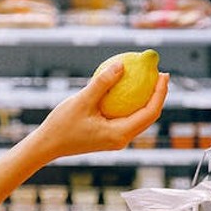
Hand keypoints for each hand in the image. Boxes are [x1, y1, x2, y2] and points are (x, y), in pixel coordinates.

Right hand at [33, 63, 169, 160]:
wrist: (47, 145)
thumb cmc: (62, 125)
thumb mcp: (82, 101)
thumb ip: (102, 83)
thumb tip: (122, 65)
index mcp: (120, 134)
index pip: (149, 112)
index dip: (160, 93)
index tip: (163, 74)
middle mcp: (122, 139)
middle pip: (149, 116)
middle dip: (157, 95)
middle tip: (159, 73)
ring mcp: (116, 138)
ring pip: (139, 118)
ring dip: (146, 98)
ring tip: (148, 78)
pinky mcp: (109, 135)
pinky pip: (126, 117)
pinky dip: (131, 102)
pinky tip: (127, 87)